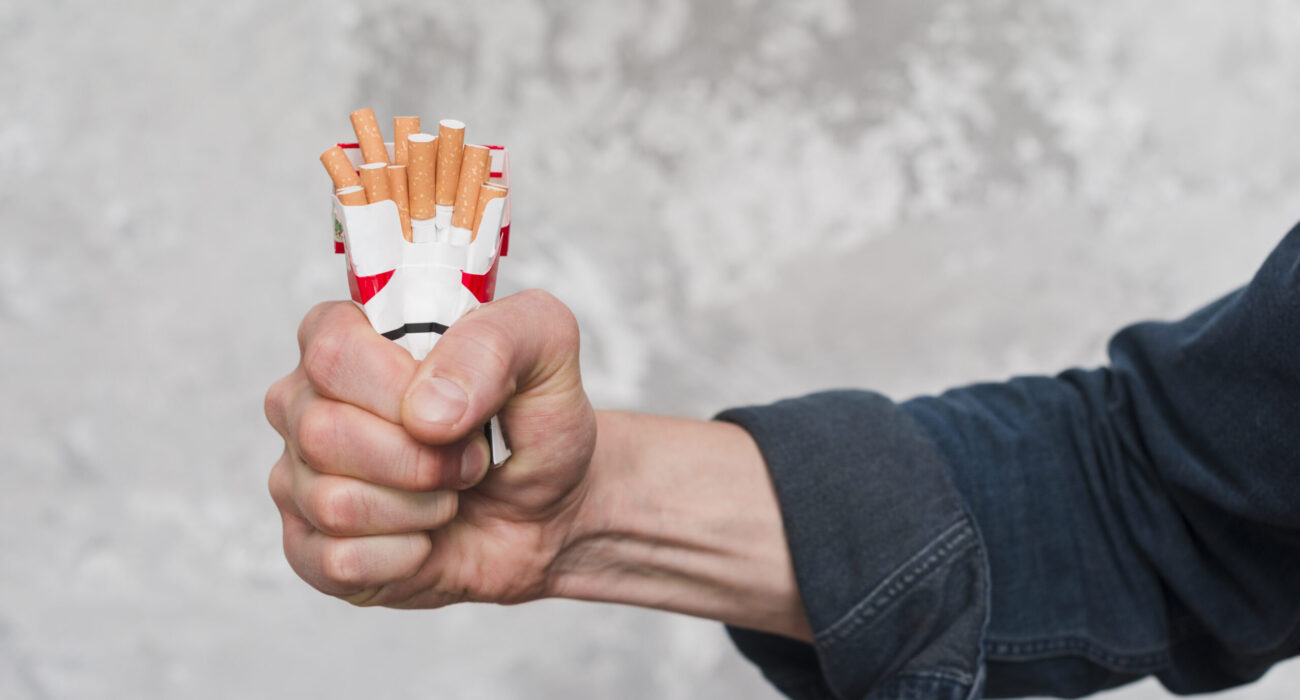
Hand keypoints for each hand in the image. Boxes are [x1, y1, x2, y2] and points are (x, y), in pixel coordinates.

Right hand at [265, 290, 596, 607]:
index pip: (331, 352)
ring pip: (333, 502)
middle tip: (470, 458)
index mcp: (347, 336)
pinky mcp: (310, 550)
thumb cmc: (534, 420)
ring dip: (420, 507)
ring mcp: (300, 478)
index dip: (399, 390)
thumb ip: (495, 342)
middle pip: (323, 432)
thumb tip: (427, 407)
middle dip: (423, 458)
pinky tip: (426, 539)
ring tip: (450, 493)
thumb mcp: (547, 346)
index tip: (459, 409)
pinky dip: (404, 557)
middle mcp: (306, 403)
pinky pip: (337, 562)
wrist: (552, 509)